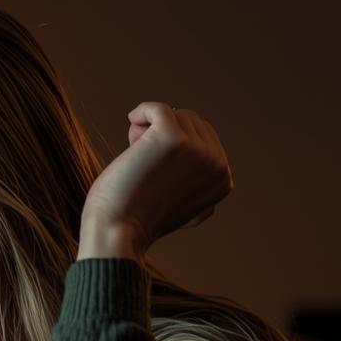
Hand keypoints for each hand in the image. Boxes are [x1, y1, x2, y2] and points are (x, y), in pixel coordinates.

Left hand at [78, 102, 231, 260]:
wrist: (117, 231)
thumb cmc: (138, 219)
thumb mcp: (184, 208)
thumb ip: (200, 186)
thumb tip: (213, 161)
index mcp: (223, 180)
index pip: (205, 137)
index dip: (176, 145)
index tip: (155, 169)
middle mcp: (216, 164)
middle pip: (192, 121)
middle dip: (164, 134)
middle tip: (141, 162)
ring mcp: (197, 150)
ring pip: (175, 114)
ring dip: (150, 129)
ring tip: (135, 157)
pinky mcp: (173, 138)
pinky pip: (159, 108)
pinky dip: (142, 112)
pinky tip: (132, 122)